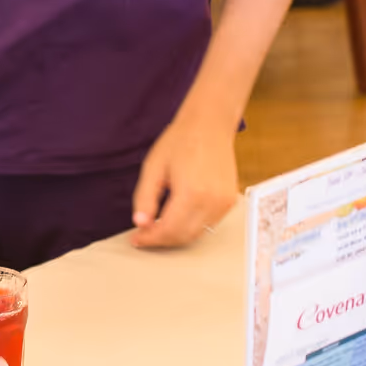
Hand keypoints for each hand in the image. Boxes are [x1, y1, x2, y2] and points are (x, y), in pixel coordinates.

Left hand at [131, 112, 239, 248]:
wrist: (209, 125)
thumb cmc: (179, 141)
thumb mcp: (153, 167)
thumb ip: (145, 198)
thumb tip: (140, 223)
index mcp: (192, 193)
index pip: (169, 230)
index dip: (150, 238)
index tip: (136, 238)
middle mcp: (212, 202)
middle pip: (184, 237)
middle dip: (161, 240)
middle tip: (143, 234)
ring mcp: (224, 203)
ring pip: (197, 234)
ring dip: (176, 235)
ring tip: (157, 226)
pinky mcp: (229, 201)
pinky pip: (208, 224)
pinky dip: (190, 226)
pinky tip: (176, 217)